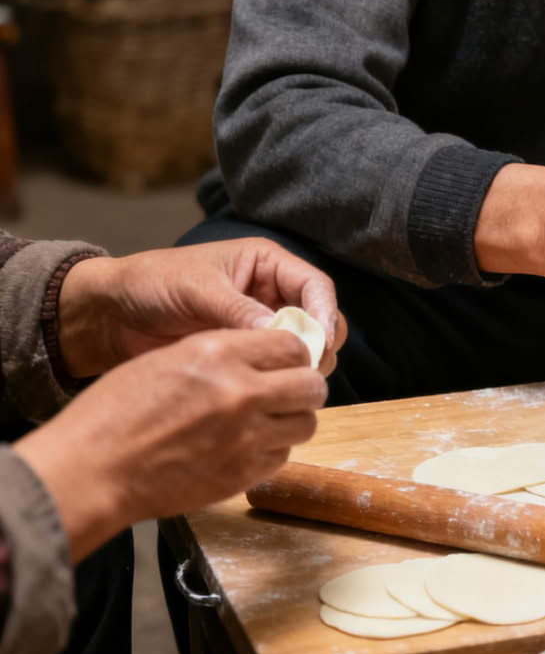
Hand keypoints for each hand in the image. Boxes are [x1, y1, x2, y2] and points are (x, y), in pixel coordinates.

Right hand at [13, 329, 325, 561]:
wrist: (95, 469)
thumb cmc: (117, 412)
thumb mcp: (168, 359)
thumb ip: (223, 354)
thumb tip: (264, 356)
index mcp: (220, 354)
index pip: (292, 345)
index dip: (293, 354)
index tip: (286, 362)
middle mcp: (242, 392)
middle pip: (312, 385)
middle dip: (303, 387)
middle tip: (287, 392)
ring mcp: (247, 436)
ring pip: (306, 423)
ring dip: (292, 420)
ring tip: (267, 421)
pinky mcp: (245, 473)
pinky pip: (283, 455)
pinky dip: (273, 449)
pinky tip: (246, 446)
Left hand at [58, 239, 345, 376]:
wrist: (112, 315)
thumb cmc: (152, 284)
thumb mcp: (197, 289)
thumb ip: (238, 310)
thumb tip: (282, 336)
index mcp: (266, 264)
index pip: (316, 286)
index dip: (324, 313)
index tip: (319, 344)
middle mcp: (272, 292)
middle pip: (319, 318)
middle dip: (319, 343)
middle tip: (305, 369)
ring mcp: (260, 324)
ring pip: (303, 345)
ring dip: (301, 363)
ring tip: (284, 381)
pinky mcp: (246, 352)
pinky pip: (276, 364)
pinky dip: (280, 376)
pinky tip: (268, 388)